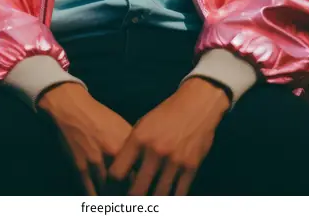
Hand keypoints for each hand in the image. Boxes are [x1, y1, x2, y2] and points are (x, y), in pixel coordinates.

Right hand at [38, 82, 131, 194]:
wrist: (74, 109)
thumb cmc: (100, 116)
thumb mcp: (122, 127)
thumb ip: (132, 146)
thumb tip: (142, 163)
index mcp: (127, 143)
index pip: (140, 171)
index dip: (142, 184)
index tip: (144, 193)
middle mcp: (114, 153)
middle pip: (125, 184)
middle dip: (128, 196)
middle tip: (130, 201)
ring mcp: (97, 162)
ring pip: (108, 190)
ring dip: (112, 198)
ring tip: (115, 202)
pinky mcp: (81, 167)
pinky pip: (90, 189)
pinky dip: (96, 198)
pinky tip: (99, 202)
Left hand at [109, 77, 229, 195]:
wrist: (196, 104)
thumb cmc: (166, 115)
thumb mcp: (143, 125)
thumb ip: (132, 149)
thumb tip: (121, 174)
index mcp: (139, 139)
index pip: (117, 173)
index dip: (112, 188)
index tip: (112, 194)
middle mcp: (155, 151)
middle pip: (136, 191)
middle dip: (131, 201)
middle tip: (129, 204)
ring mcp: (174, 161)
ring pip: (158, 197)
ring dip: (152, 204)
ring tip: (148, 204)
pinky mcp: (190, 167)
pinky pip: (178, 195)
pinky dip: (171, 201)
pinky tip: (165, 202)